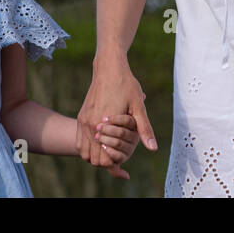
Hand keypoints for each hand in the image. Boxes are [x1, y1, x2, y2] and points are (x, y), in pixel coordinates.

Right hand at [77, 56, 156, 180]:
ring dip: (96, 155)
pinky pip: (80, 141)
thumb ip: (144, 129)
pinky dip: (89, 147)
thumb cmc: (126, 85)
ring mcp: (83, 121)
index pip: (104, 160)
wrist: (109, 68)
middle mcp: (89, 124)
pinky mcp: (81, 116)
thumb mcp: (139, 106)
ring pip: (84, 152)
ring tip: (111, 151)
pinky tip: (103, 143)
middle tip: (119, 158)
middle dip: (105, 162)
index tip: (124, 164)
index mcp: (102, 125)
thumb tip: (153, 149)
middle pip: (93, 159)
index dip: (114, 164)